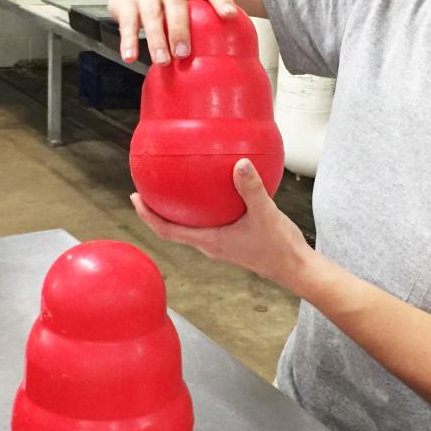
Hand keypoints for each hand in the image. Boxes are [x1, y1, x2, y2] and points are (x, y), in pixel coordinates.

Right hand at [108, 0, 238, 64]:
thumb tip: (231, 54)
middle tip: (183, 53)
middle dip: (179, 28)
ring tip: (162, 61)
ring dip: (156, 38)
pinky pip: (126, 21)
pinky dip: (128, 40)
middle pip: (175, 1)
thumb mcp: (189, 0)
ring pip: (150, 13)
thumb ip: (206, 19)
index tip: (229, 15)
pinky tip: (130, 56)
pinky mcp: (124, 1)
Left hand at [131, 159, 311, 290]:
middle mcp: (210, 244)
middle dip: (156, 211)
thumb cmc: (279, 247)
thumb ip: (251, 188)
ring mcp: (220, 244)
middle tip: (146, 189)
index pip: (167, 231)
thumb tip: (240, 162)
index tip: (135, 199)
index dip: (148, 216)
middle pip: (172, 229)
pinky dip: (202, 210)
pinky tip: (213, 191)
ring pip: (190, 228)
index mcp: (209, 241)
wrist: (295, 268)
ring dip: (177, 211)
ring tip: (173, 188)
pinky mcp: (231, 241)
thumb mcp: (265, 213)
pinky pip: (208, 224)